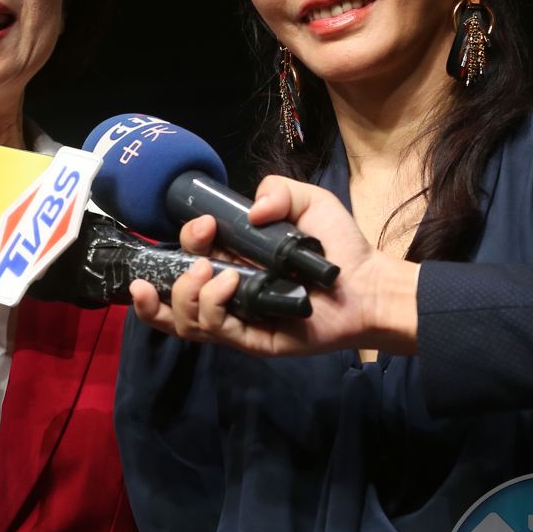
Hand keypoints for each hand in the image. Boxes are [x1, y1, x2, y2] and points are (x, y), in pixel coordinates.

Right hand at [129, 176, 419, 355]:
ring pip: (183, 318)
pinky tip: (229, 286)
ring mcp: (236, 318)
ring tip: (208, 275)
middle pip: (171, 291)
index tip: (207, 225)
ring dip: (185, 294)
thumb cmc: (339, 247)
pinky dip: (211, 307)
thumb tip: (250, 211)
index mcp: (232, 258)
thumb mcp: (309, 202)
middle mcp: (226, 290)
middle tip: (200, 256)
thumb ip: (278, 190)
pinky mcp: (249, 340)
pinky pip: (213, 331)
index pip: (189, 253)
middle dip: (165, 273)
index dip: (188, 239)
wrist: (367, 285)